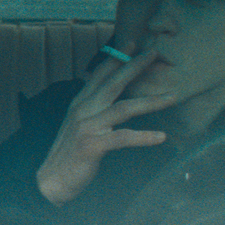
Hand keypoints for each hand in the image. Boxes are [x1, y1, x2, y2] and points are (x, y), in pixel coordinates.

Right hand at [36, 44, 176, 205]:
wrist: (52, 181)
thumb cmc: (70, 154)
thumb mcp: (80, 125)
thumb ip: (93, 110)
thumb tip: (110, 99)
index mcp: (80, 104)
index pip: (99, 75)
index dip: (116, 58)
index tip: (132, 43)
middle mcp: (83, 110)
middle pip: (114, 83)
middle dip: (135, 66)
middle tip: (154, 53)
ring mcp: (87, 127)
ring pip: (124, 108)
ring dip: (150, 102)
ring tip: (173, 97)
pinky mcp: (92, 145)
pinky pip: (123, 138)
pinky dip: (143, 137)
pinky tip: (161, 137)